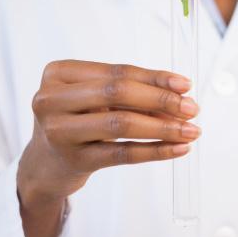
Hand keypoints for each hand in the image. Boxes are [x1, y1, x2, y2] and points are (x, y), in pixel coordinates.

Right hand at [17, 61, 200, 210]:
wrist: (45, 165)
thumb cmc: (75, 122)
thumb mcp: (93, 99)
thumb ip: (129, 92)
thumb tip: (180, 95)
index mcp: (58, 73)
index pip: (117, 71)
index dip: (154, 77)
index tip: (185, 84)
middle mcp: (52, 99)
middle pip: (118, 92)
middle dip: (161, 99)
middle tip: (192, 108)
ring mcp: (59, 132)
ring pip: (122, 124)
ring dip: (163, 127)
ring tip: (191, 130)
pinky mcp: (73, 161)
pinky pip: (123, 153)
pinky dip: (155, 150)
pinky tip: (177, 149)